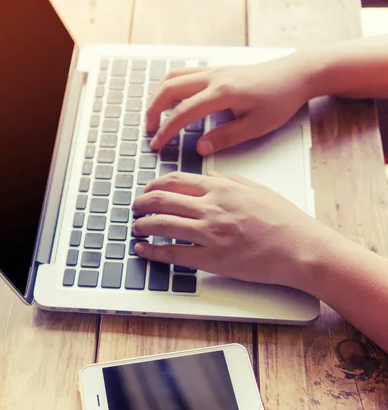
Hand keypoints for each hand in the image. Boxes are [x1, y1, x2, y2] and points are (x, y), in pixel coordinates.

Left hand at [131, 171, 334, 287]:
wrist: (302, 249)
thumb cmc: (284, 220)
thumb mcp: (256, 189)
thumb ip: (228, 180)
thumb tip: (207, 176)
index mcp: (221, 189)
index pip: (176, 181)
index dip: (154, 186)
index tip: (147, 191)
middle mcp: (211, 208)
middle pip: (162, 201)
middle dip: (141, 204)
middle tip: (135, 208)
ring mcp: (210, 234)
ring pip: (162, 225)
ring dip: (142, 225)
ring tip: (136, 228)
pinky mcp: (212, 259)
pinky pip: (173, 254)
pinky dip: (153, 251)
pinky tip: (143, 250)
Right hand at [146, 53, 316, 153]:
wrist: (296, 73)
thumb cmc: (280, 99)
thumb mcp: (257, 126)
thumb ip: (226, 137)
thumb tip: (200, 147)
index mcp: (222, 93)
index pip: (183, 112)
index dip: (166, 130)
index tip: (156, 144)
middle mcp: (213, 77)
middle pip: (169, 88)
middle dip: (153, 109)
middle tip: (149, 130)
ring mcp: (213, 70)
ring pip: (173, 77)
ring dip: (158, 95)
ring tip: (155, 115)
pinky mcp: (216, 69)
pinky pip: (183, 73)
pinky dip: (169, 87)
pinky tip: (171, 101)